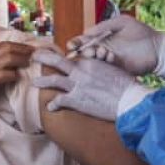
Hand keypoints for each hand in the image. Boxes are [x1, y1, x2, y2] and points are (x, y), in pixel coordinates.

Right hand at [0, 41, 35, 116]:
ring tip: (29, 63)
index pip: (0, 44)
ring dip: (21, 60)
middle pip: (7, 48)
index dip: (15, 45)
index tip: (26, 48)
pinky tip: (17, 77)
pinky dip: (14, 75)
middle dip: (22, 49)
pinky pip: (6, 73)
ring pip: (8, 58)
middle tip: (34, 53)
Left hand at [32, 50, 149, 121]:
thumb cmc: (127, 86)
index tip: (56, 59)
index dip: (63, 59)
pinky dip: (53, 104)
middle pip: (57, 61)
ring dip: (41, 81)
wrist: (130, 100)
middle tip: (33, 56)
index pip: (72, 58)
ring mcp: (77, 85)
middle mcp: (81, 71)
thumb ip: (102, 67)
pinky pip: (59, 101)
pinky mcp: (76, 100)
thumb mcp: (113, 70)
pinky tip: (49, 108)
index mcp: (90, 62)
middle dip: (43, 58)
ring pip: (53, 80)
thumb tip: (100, 69)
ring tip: (33, 83)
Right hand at [67, 15, 163, 75]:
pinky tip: (111, 55)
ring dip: (93, 56)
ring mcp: (110, 61)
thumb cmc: (142, 33)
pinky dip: (106, 61)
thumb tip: (86, 31)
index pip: (84, 42)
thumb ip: (104, 25)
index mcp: (102, 39)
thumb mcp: (122, 22)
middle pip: (85, 53)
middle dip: (81, 52)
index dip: (75, 43)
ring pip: (94, 61)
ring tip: (101, 51)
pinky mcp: (117, 69)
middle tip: (85, 50)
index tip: (71, 45)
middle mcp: (103, 51)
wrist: (159, 48)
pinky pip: (106, 66)